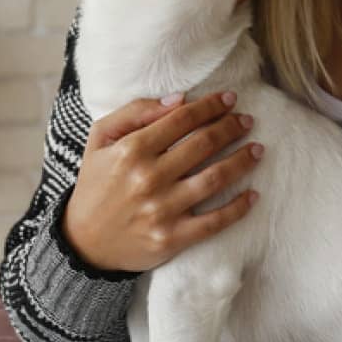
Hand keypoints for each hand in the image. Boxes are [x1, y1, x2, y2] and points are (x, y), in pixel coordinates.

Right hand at [62, 91, 262, 272]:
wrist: (84, 242)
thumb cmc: (96, 184)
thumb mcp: (100, 140)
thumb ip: (135, 113)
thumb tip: (178, 100)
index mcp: (131, 150)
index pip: (181, 119)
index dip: (210, 106)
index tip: (230, 99)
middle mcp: (148, 178)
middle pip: (203, 145)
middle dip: (231, 128)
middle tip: (247, 120)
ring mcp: (162, 210)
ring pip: (215, 178)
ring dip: (242, 161)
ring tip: (257, 150)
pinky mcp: (172, 238)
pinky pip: (215, 221)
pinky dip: (239, 207)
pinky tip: (253, 194)